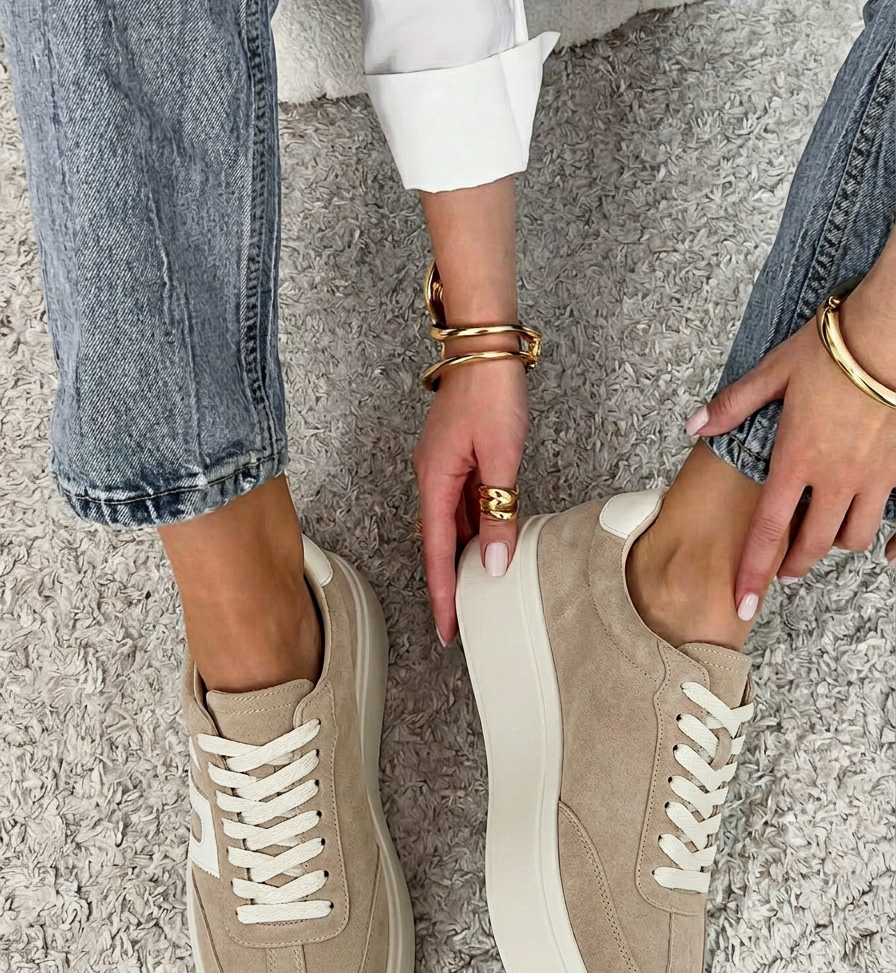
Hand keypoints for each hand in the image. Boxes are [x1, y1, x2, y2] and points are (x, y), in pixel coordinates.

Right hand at [414, 355, 527, 643]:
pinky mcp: (456, 457)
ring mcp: (442, 466)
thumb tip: (495, 559)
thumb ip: (499, 511)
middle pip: (438, 542)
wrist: (485, 345)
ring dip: (461, 556)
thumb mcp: (502, 457)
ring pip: (451, 523)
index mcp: (434, 480)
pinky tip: (487, 540)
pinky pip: (461, 503)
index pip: (436, 551)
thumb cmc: (491, 391)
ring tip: (477, 590)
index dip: (442, 593)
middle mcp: (431, 477)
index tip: (447, 627)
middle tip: (462, 619)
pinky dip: (472, 527)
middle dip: (449, 582)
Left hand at [691, 297, 895, 619]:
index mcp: (794, 460)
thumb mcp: (773, 372)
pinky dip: (872, 528)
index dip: (752, 572)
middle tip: (784, 572)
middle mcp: (833, 478)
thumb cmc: (831, 349)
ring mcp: (869, 477)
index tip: (743, 603)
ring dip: (832, 544)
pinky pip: (884, 519)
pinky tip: (859, 520)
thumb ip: (732, 405)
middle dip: (794, 567)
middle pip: (812, 546)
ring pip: (852, 537)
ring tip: (820, 535)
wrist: (887, 336)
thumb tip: (694, 425)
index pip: (766, 532)